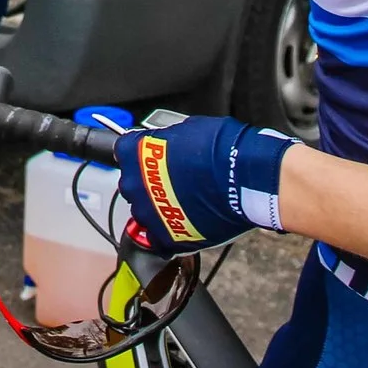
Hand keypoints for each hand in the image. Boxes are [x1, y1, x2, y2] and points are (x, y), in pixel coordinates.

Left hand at [113, 114, 295, 253]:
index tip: (151, 158)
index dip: (141, 154)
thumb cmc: (221, 149)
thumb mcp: (187, 128)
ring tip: (185, 203)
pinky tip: (185, 224)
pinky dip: (169, 233)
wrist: (244, 177)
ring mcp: (148, 214)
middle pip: (132, 184)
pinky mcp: (167, 237)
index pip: (124, 152)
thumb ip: (167, 141)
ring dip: (158, 208)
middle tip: (175, 181)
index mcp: (133, 153)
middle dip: (149, 182)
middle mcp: (133, 184)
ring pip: (144, 212)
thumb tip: (168, 144)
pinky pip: (158, 239)